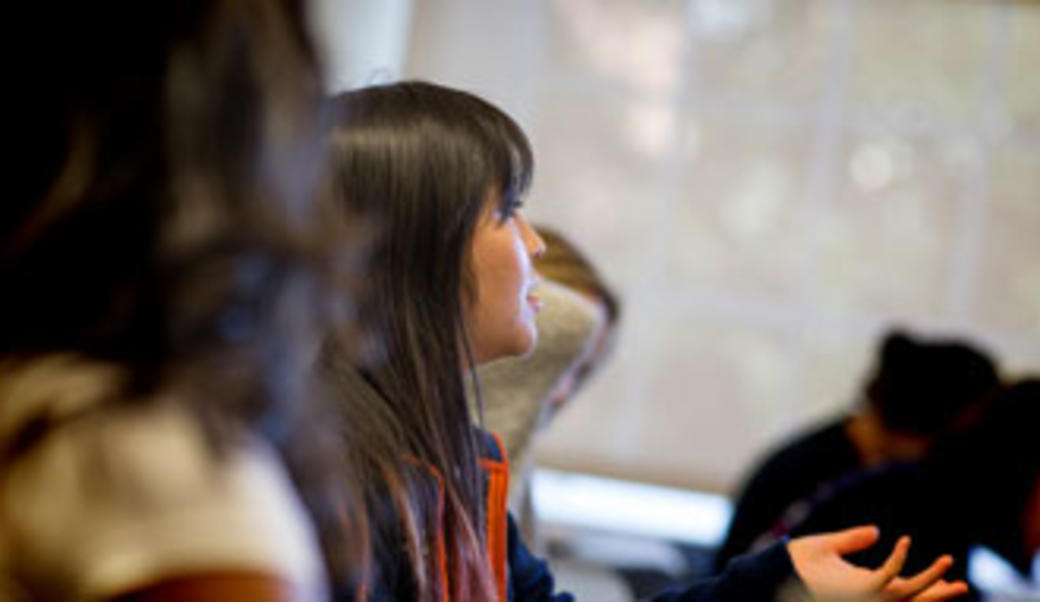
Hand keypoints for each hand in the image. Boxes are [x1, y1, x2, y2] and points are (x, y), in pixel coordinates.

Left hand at [787, 526, 968, 600]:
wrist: (773, 568)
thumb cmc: (795, 561)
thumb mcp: (829, 546)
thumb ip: (852, 539)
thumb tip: (876, 531)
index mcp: (864, 585)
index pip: (903, 587)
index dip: (926, 583)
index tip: (948, 575)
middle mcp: (867, 594)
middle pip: (912, 598)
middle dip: (938, 593)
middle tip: (964, 585)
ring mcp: (862, 594)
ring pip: (906, 592)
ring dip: (928, 579)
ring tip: (947, 561)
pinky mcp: (853, 590)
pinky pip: (883, 579)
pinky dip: (896, 561)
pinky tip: (904, 542)